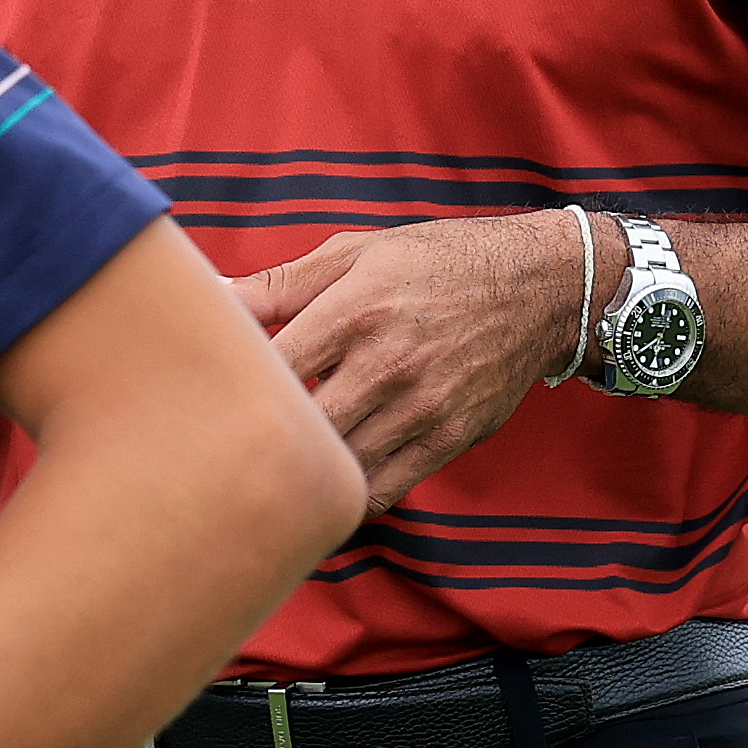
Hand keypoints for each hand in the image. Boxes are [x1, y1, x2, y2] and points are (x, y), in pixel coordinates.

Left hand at [229, 212, 601, 513]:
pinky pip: (382, 489)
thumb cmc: (434, 262)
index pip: (272, 368)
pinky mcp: (449, 439)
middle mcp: (388, 364)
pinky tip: (324, 478)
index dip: (232, 386)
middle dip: (260, 437)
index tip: (209, 391)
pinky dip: (345, 493)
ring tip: (272, 461)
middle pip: (300, 428)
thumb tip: (207, 296)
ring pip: (337, 467)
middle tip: (229, 439)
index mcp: (354, 311)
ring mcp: (421, 408)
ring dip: (301, 468)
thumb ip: (278, 284)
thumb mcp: (355, 253)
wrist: (539, 287)